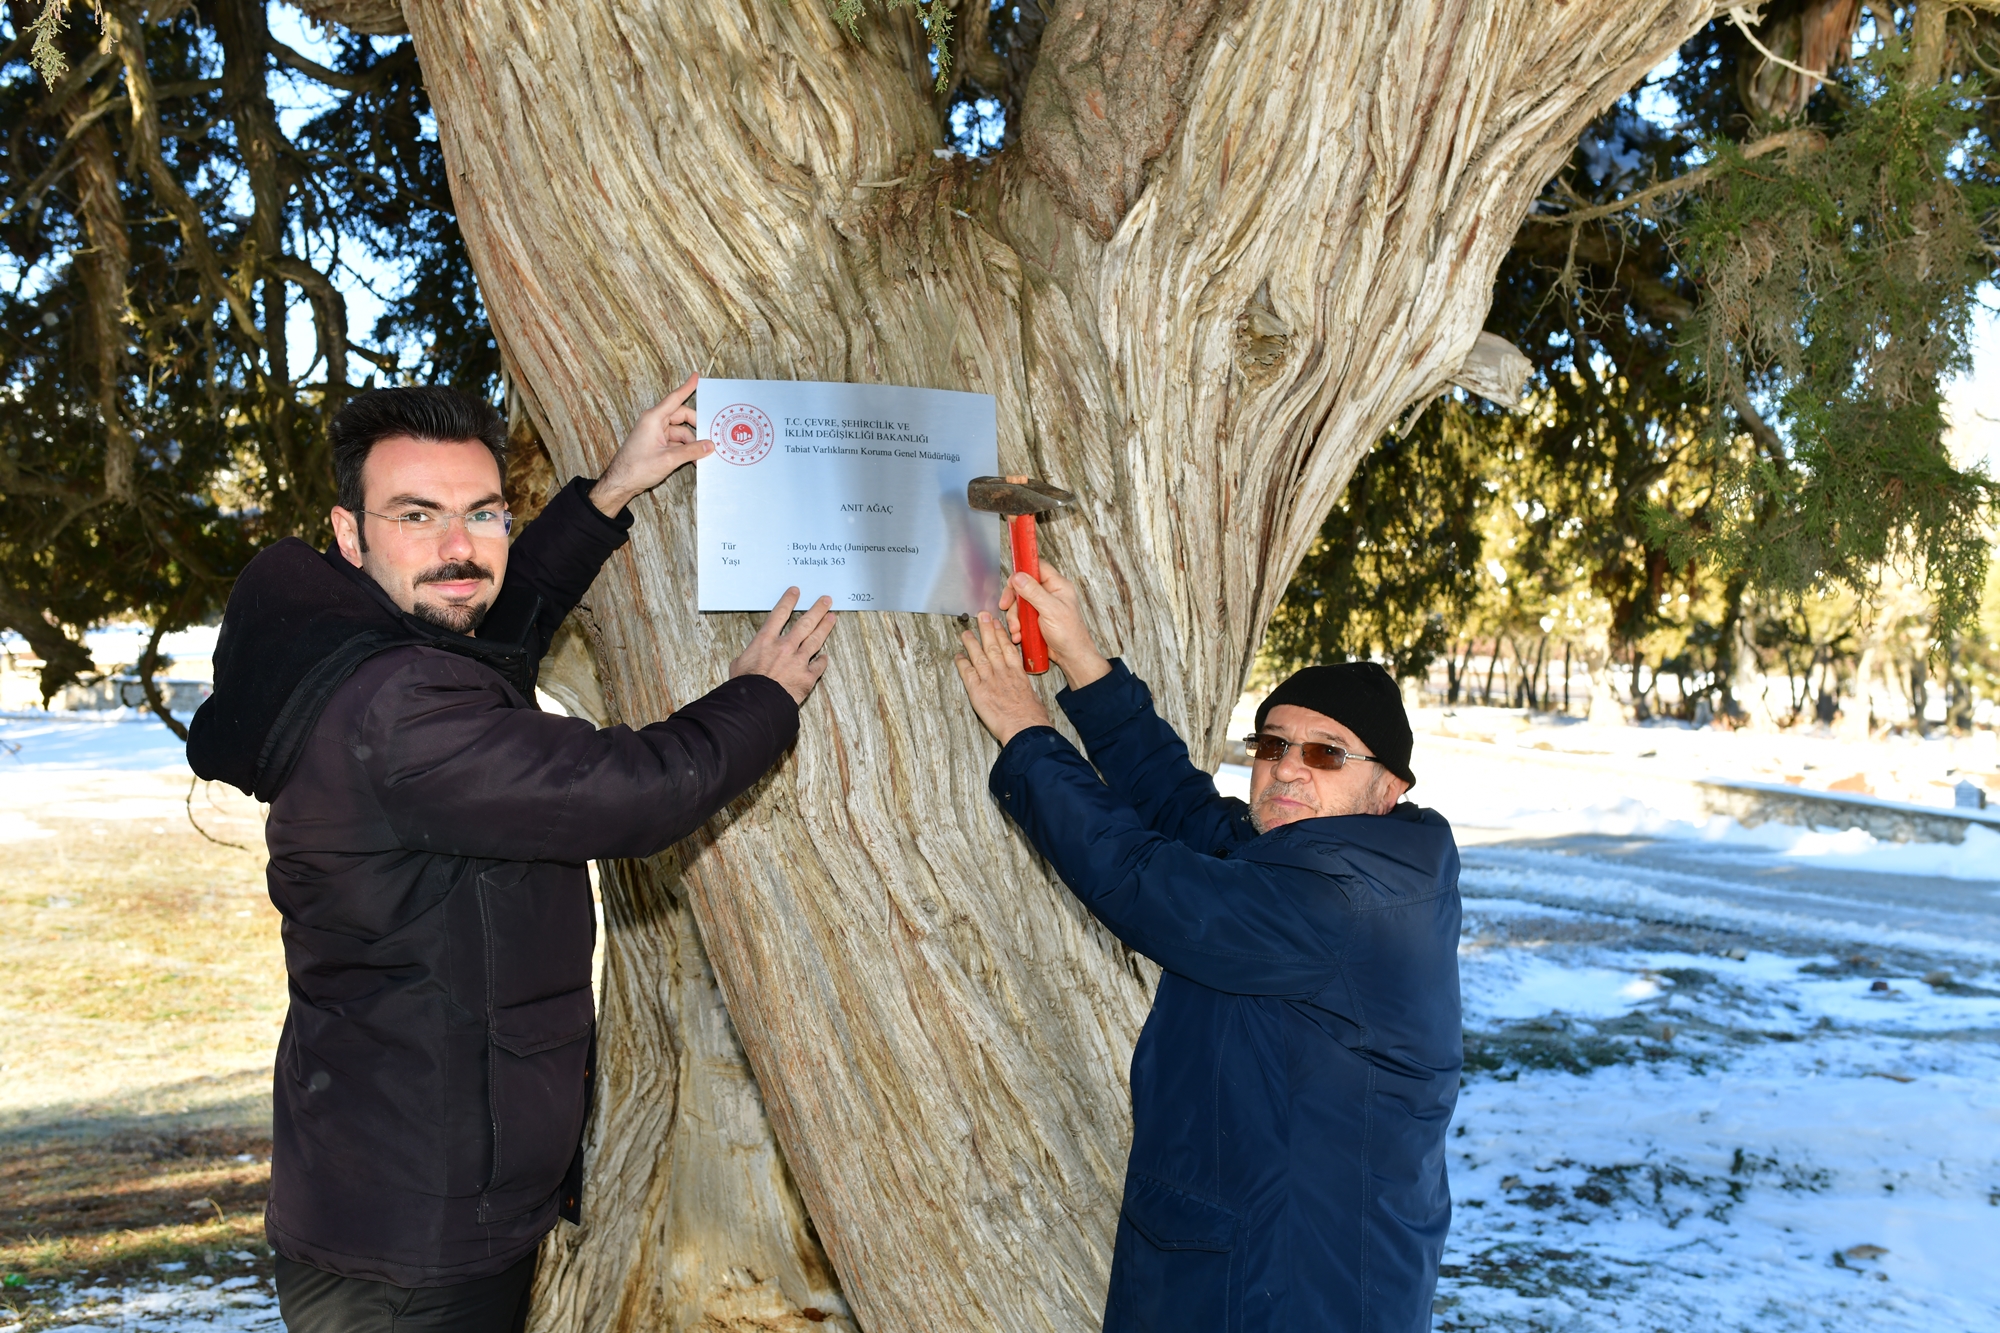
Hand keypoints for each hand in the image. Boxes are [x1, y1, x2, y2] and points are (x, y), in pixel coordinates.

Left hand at [591, 373, 710, 515]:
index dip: (687, 387)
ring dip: (692, 444)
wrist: (621, 482)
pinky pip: (676, 442)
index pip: (675, 398)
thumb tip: (709, 446)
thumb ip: (691, 451)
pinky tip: (693, 460)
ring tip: (702, 457)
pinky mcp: (656, 445)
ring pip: (681, 432)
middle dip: (697, 428)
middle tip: (711, 438)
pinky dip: (685, 449)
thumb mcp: (669, 459)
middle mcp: (655, 423)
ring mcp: (655, 434)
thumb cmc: (636, 468)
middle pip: (682, 417)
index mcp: (654, 418)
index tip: (696, 376)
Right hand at [729, 587, 836, 704]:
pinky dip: (822, 661)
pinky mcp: (807, 677)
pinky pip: (818, 666)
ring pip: (815, 640)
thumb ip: (749, 656)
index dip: (788, 601)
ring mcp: (798, 661)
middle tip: (826, 600)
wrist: (757, 703)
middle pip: (805, 623)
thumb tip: (748, 660)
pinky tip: (825, 656)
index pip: (779, 614)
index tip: (796, 592)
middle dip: (817, 609)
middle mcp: (785, 647)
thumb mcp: (739, 664)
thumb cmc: (745, 685)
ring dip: (825, 627)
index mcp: (766, 641)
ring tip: (832, 618)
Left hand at [954, 611, 1051, 745]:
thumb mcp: (1034, 699)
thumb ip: (1025, 692)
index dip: (1002, 635)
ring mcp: (990, 680)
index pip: (1009, 649)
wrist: (1025, 728)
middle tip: (982, 616)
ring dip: (972, 642)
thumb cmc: (1033, 719)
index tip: (998, 625)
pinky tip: (958, 656)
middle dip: (987, 629)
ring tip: (966, 632)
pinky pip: (967, 673)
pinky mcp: (978, 691)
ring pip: (979, 656)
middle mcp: (1003, 673)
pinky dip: (962, 663)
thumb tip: (1026, 695)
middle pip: (993, 646)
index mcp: (1018, 675)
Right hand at [999, 566, 1111, 687]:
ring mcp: (1042, 606)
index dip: (1022, 571)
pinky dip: (1016, 625)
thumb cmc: (1069, 634)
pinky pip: (1020, 617)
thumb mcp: (1051, 610)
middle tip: (1006, 606)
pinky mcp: (1036, 619)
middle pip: (1023, 586)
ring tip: (1017, 629)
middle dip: (1013, 599)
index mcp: (1057, 586)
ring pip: (1019, 603)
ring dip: (1014, 617)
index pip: (1037, 567)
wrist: (1071, 657)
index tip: (1011, 581)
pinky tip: (1019, 634)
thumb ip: (1034, 592)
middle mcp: (1049, 593)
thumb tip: (1018, 577)